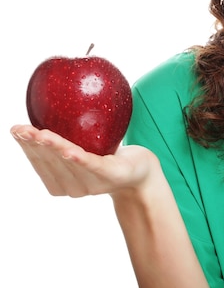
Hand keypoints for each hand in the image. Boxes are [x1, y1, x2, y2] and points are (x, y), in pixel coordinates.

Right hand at [10, 124, 157, 197]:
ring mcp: (92, 183)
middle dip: (33, 146)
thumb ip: (68, 135)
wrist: (142, 172)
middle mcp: (74, 187)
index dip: (26, 147)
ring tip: (38, 133)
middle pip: (50, 163)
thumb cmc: (110, 156)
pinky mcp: (111, 175)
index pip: (40, 163)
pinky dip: (78, 158)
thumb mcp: (86, 146)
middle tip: (22, 129)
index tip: (16, 130)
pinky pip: (92, 164)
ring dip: (52, 147)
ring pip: (68, 162)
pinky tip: (68, 150)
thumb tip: (51, 100)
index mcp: (62, 182)